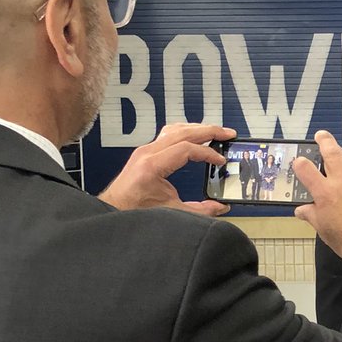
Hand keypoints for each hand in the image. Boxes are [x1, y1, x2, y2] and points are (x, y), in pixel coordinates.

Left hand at [98, 123, 235, 215]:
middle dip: (209, 131)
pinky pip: (168, 134)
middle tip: (228, 134)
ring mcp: (145, 150)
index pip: (186, 149)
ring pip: (175, 129)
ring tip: (216, 132)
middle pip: (183, 132)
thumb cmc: (133, 211)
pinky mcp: (145, 152)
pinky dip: (185, 132)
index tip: (221, 160)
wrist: (113, 210)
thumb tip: (221, 207)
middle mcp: (147, 152)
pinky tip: (196, 136)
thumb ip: (200, 210)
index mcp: (152, 165)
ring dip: (197, 128)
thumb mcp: (172, 213)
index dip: (208, 153)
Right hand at [292, 131, 341, 255]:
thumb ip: (311, 215)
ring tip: (336, 149)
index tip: (298, 163)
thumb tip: (302, 210)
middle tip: (320, 135)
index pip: (305, 169)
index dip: (299, 163)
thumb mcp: (322, 229)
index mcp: (324, 193)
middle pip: (331, 153)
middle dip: (324, 141)